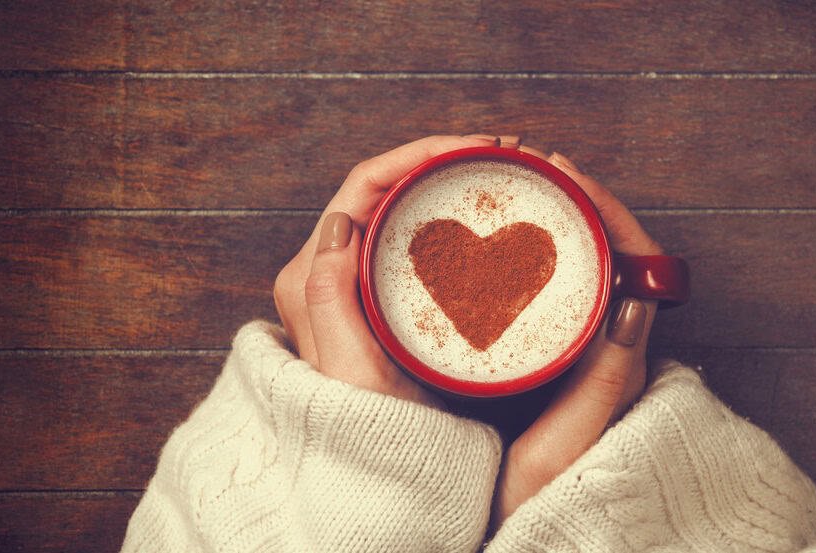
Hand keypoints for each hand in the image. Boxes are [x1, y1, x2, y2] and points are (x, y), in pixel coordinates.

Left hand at [273, 135, 500, 406]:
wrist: (383, 481)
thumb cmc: (370, 433)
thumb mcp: (350, 371)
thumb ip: (329, 297)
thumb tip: (340, 221)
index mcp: (312, 277)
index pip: (364, 187)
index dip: (420, 154)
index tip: (477, 149)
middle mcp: (327, 273)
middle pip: (383, 189)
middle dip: (441, 160)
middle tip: (503, 155)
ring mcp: (355, 285)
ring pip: (399, 211)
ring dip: (446, 184)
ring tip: (501, 174)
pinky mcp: (381, 301)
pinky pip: (411, 240)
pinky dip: (448, 217)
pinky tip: (485, 218)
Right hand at [490, 146, 663, 527]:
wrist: (526, 539)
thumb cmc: (545, 502)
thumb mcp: (565, 446)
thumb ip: (604, 382)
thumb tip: (635, 303)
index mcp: (626, 359)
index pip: (634, 262)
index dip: (604, 210)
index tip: (566, 176)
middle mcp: (615, 348)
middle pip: (610, 254)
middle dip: (579, 204)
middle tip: (535, 170)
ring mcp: (588, 351)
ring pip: (583, 269)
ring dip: (559, 225)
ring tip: (521, 193)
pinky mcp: (561, 359)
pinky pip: (559, 291)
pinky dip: (536, 258)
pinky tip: (503, 248)